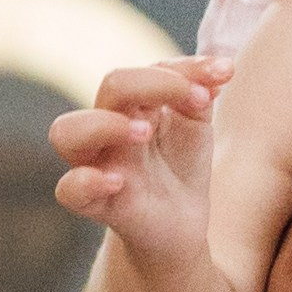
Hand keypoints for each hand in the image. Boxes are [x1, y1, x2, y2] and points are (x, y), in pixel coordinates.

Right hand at [51, 55, 231, 264]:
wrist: (181, 224)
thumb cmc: (180, 166)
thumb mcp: (196, 123)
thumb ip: (201, 92)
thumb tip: (220, 69)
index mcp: (130, 103)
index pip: (148, 67)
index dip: (183, 69)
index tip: (225, 75)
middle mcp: (107, 127)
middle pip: (111, 86)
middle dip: (153, 84)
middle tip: (196, 100)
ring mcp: (97, 164)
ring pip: (66, 132)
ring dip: (106, 125)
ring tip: (144, 132)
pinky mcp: (97, 203)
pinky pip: (68, 190)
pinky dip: (85, 182)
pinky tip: (118, 182)